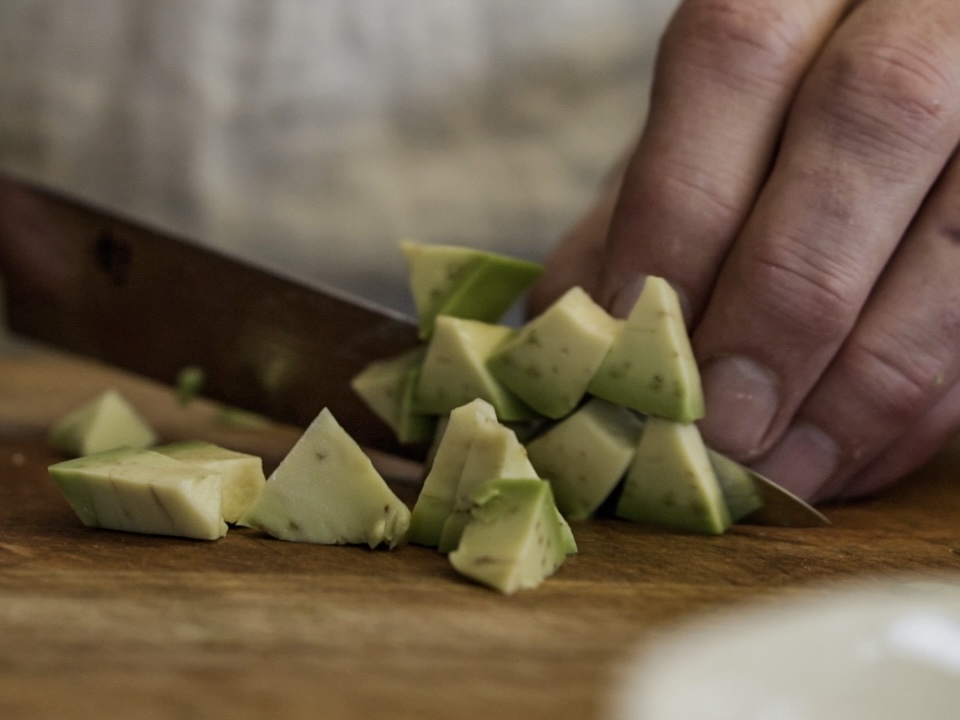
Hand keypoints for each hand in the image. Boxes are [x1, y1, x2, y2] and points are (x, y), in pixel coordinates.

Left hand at [533, 0, 959, 501]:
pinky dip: (930, 400)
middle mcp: (924, 5)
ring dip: (867, 377)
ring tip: (783, 473)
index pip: (733, 55)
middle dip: (783, 299)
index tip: (622, 340)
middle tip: (717, 433)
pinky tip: (855, 459)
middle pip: (871, 119)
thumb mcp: (708, 134)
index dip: (676, 210)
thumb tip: (558, 329)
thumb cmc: (788, 111)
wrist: (924, 58)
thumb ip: (640, 207)